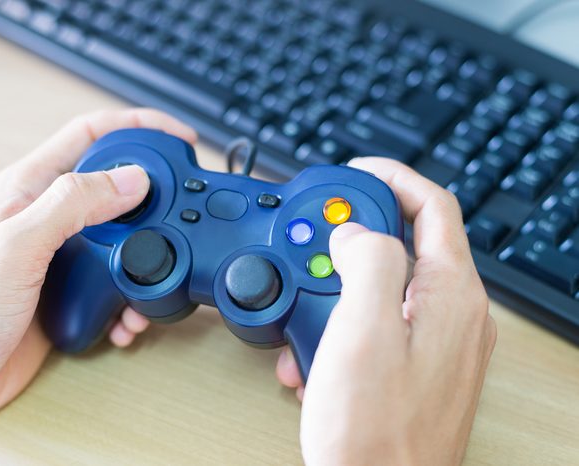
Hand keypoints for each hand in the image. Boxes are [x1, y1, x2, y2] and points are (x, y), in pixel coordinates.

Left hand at [0, 109, 196, 461]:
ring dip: (147, 258)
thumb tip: (131, 179)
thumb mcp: (16, 247)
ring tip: (153, 278)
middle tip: (180, 211)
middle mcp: (47, 216)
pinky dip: (132, 297)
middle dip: (154, 197)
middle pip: (115, 184)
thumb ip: (73, 204)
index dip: (139, 126)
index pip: (91, 135)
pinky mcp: (69, 290)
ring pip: (123, 237)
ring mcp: (60, 254)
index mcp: (28, 189)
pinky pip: (116, 281)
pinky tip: (128, 315)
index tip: (179, 137)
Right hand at [276, 158, 495, 465]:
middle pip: (405, 242)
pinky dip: (342, 323)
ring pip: (384, 284)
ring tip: (306, 310)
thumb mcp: (360, 331)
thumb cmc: (374, 433)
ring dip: (337, 288)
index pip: (433, 205)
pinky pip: (380, 322)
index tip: (355, 171)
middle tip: (313, 242)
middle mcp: (454, 314)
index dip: (392, 176)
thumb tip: (358, 232)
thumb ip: (366, 261)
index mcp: (450, 295)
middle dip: (352, 237)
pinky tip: (315, 353)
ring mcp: (437, 342)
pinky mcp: (415, 366)